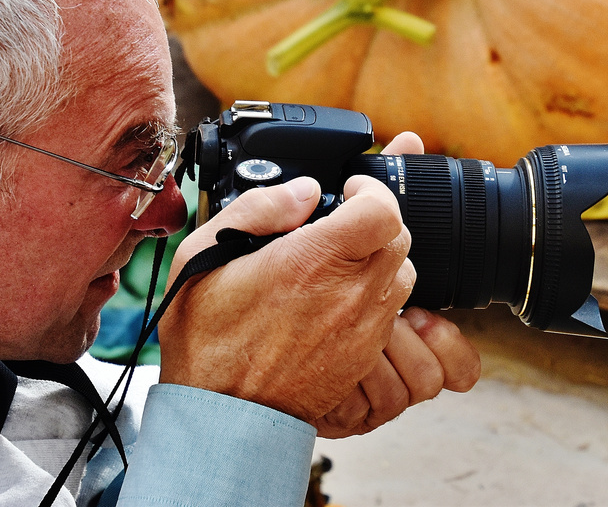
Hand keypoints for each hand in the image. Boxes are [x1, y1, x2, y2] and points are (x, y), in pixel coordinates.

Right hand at [157, 147, 416, 422]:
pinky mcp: (363, 358)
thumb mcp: (204, 255)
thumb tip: (303, 191)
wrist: (219, 416)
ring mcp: (361, 331)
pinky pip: (390, 315)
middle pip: (400, 239)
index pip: (383, 211)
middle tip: (343, 224)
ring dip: (379, 261)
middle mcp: (348, 295)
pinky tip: (336, 300)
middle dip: (375, 222)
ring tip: (340, 263)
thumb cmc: (207, 341)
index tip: (352, 191)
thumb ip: (259, 208)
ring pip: (402, 277)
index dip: (372, 192)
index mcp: (312, 262)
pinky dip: (373, 298)